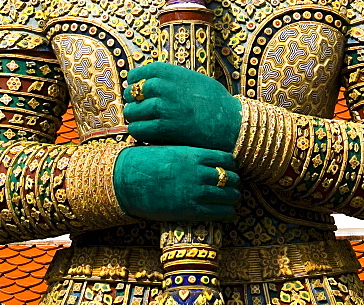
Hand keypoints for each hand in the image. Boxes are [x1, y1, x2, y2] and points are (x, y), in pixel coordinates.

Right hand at [113, 145, 240, 221]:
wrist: (128, 180)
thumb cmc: (146, 162)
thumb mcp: (171, 149)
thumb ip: (190, 153)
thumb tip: (205, 157)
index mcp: (194, 154)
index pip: (226, 158)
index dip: (231, 164)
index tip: (230, 168)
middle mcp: (199, 172)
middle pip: (231, 178)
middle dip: (235, 182)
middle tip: (234, 186)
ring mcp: (196, 192)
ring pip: (229, 196)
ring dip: (234, 198)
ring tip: (233, 200)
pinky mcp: (191, 211)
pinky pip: (220, 213)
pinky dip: (228, 213)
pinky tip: (228, 213)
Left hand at [123, 62, 241, 151]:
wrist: (230, 121)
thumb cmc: (214, 100)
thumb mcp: (192, 79)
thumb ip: (171, 79)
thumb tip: (151, 82)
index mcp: (170, 72)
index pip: (138, 74)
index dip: (134, 82)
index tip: (136, 88)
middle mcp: (163, 87)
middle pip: (132, 93)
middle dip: (133, 101)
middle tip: (139, 108)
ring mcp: (162, 107)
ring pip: (132, 112)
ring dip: (134, 117)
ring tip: (143, 121)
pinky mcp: (164, 128)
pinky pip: (137, 129)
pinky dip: (138, 132)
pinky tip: (147, 133)